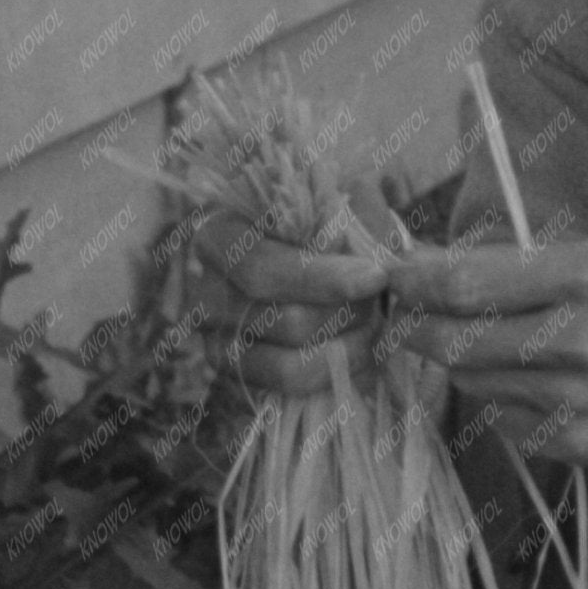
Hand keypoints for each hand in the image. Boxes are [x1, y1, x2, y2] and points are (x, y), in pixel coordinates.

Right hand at [185, 195, 399, 397]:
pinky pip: (292, 386)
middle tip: (381, 297)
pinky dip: (337, 369)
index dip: (322, 277)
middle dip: (347, 312)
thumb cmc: (336, 226)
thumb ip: (350, 210)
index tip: (375, 276)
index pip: (262, 267)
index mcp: (220, 237)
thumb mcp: (343, 201)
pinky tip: (362, 346)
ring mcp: (216, 340)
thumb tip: (364, 242)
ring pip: (291, 362)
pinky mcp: (237, 375)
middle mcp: (206, 292)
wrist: (334, 267)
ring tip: (375, 319)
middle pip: (285, 320)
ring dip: (349, 344)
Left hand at [379, 240, 587, 467]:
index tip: (392, 277)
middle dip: (415, 328)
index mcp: (581, 278)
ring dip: (460, 363)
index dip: (415, 283)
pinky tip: (523, 381)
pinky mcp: (576, 444)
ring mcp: (576, 401)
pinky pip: (503, 422)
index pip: (467, 285)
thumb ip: (505, 263)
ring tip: (473, 343)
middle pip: (456, 343)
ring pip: (474, 384)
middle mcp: (576, 343)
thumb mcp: (586, 256)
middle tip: (402, 318)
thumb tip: (422, 265)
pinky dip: (498, 399)